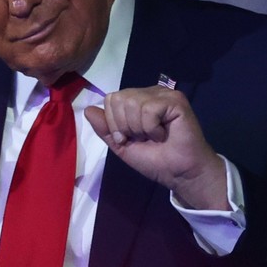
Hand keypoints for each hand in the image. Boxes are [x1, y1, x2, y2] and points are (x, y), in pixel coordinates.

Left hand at [84, 86, 226, 209]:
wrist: (178, 172)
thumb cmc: (154, 159)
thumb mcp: (121, 145)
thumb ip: (105, 128)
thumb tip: (88, 109)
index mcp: (136, 100)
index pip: (110, 99)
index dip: (114, 123)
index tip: (129, 138)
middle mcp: (149, 93)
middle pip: (118, 99)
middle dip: (125, 126)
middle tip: (143, 138)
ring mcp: (163, 94)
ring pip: (132, 103)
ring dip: (140, 128)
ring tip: (155, 136)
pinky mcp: (175, 100)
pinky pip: (149, 109)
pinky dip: (151, 128)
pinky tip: (164, 134)